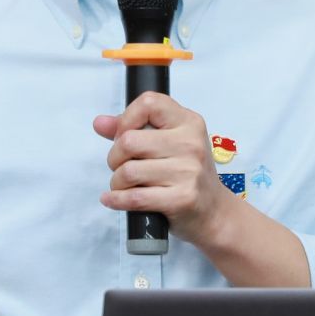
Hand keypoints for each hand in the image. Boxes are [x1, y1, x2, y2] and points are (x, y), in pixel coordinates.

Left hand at [93, 92, 230, 244]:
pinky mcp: (182, 198)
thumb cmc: (188, 175)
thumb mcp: (169, 144)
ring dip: (117, 182)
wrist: (214, 212)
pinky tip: (113, 199)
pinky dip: (117, 200)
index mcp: (189, 122)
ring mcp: (188, 172)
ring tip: (124, 185)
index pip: (149, 103)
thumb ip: (133, 129)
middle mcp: (190, 143)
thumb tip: (100, 123)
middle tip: (121, 166)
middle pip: (129, 141)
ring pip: (128, 171)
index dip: (126, 119)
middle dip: (115, 157)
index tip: (124, 135)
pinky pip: (135, 197)